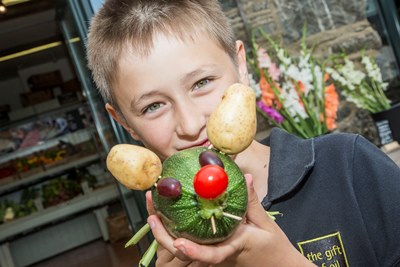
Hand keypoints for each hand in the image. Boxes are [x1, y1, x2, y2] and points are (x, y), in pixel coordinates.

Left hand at [147, 175, 315, 266]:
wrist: (277, 266)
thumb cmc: (273, 247)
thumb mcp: (265, 223)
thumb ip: (251, 201)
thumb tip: (244, 176)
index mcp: (232, 248)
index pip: (211, 255)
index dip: (194, 251)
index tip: (179, 242)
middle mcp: (218, 254)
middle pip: (185, 256)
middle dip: (164, 238)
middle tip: (152, 216)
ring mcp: (213, 255)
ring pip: (182, 252)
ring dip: (165, 234)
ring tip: (153, 213)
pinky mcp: (212, 251)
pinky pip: (189, 244)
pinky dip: (174, 231)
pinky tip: (166, 215)